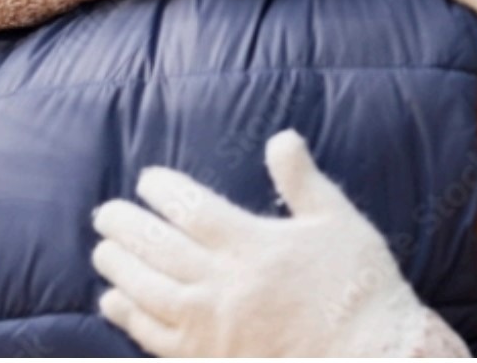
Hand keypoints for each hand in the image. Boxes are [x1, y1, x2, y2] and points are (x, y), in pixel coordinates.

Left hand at [92, 130, 461, 356]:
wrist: (374, 357)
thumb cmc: (357, 284)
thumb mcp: (336, 220)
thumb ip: (302, 180)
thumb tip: (281, 137)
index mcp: (253, 245)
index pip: (191, 209)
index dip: (163, 191)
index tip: (148, 179)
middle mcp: (225, 286)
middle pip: (159, 250)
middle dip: (127, 227)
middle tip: (105, 213)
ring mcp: (213, 330)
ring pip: (149, 294)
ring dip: (121, 269)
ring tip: (102, 251)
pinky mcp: (211, 362)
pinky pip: (157, 340)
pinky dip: (129, 319)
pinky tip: (114, 303)